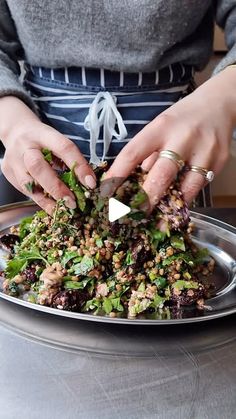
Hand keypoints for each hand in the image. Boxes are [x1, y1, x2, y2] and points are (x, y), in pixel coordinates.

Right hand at [0, 97, 95, 213]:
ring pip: (28, 184)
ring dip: (48, 200)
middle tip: (72, 202)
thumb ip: (71, 159)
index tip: (91, 183)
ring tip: (63, 210)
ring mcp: (14, 160)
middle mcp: (25, 146)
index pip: (63, 147)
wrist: (16, 133)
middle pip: (38, 167)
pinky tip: (52, 207)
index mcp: (43, 134)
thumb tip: (88, 183)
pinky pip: (25, 191)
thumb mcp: (57, 141)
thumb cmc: (43, 140)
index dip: (79, 166)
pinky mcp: (8, 173)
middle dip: (57, 187)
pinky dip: (41, 201)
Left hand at [105, 67, 234, 206]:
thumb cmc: (181, 119)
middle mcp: (182, 138)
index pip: (133, 153)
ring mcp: (204, 151)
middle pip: (161, 174)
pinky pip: (200, 186)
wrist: (219, 105)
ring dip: (170, 206)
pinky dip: (187, 198)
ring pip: (186, 186)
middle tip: (133, 215)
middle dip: (146, 198)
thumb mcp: (159, 127)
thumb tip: (133, 182)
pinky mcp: (219, 162)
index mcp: (160, 127)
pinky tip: (177, 206)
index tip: (106, 193)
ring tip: (158, 222)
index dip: (117, 175)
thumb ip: (147, 154)